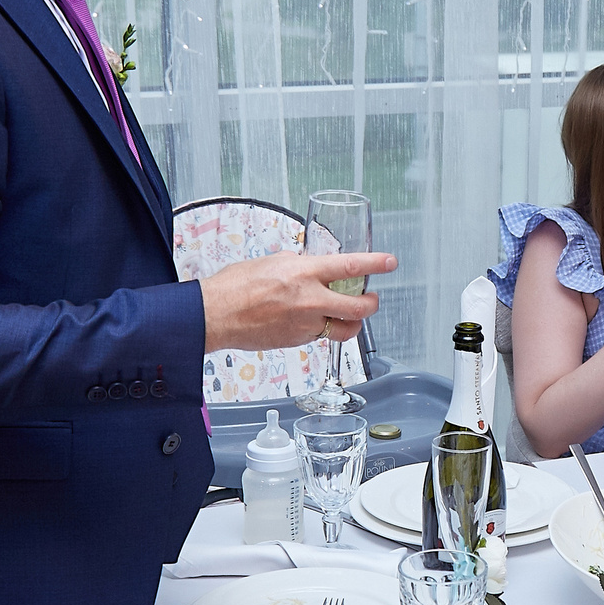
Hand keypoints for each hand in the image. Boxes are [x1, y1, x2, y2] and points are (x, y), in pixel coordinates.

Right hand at [201, 251, 396, 354]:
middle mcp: (309, 300)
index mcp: (304, 274)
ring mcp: (305, 325)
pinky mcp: (298, 342)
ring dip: (352, 322)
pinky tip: (312, 320)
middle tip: (371, 299)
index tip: (389, 262)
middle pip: (359, 308)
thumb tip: (312, 266)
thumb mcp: (272, 262)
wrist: (214, 315)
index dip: (375, 264)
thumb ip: (298, 266)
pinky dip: (323, 329)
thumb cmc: (235, 287)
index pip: (350, 266)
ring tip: (348, 314)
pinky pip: (321, 336)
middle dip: (372, 303)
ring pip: (344, 329)